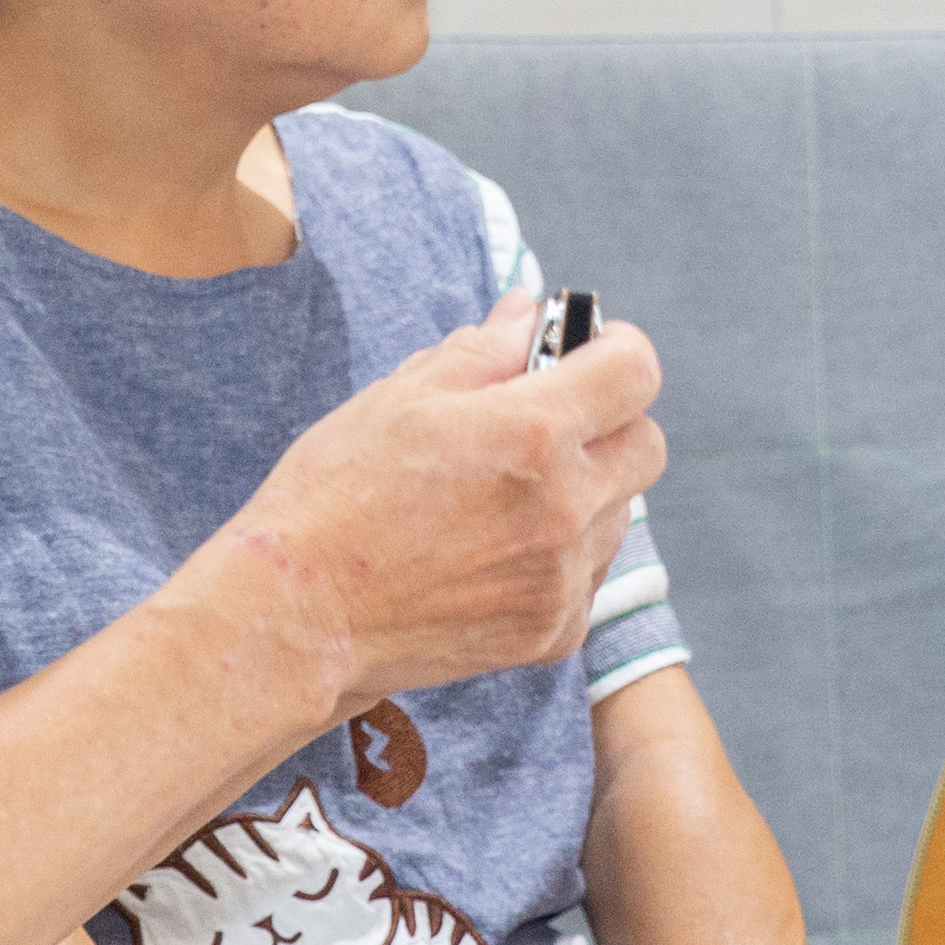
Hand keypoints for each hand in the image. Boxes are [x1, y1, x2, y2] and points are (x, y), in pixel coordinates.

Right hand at [210, 293, 664, 715]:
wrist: (298, 618)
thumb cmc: (335, 496)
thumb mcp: (401, 396)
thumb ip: (483, 349)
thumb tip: (529, 312)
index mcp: (534, 435)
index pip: (635, 372)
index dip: (614, 349)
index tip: (586, 351)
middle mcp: (566, 510)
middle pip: (646, 444)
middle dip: (608, 421)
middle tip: (546, 420)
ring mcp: (564, 579)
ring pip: (619, 512)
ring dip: (585, 490)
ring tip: (503, 495)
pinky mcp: (553, 632)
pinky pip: (589, 573)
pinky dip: (560, 554)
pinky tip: (493, 549)